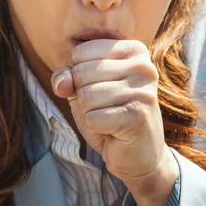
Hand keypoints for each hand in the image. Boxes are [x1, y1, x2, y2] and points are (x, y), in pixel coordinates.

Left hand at [51, 39, 172, 194]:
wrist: (139, 155)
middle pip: (82, 72)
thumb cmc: (111, 115)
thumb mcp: (85, 90)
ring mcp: (143, 91)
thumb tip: (61, 84)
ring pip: (86, 96)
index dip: (78, 75)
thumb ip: (68, 77)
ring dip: (89, 113)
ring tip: (109, 118)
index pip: (81, 52)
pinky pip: (93, 118)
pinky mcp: (138, 116)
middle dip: (82, 96)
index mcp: (133, 50)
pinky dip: (96, 128)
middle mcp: (143, 66)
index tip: (100, 88)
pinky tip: (113, 130)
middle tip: (104, 108)